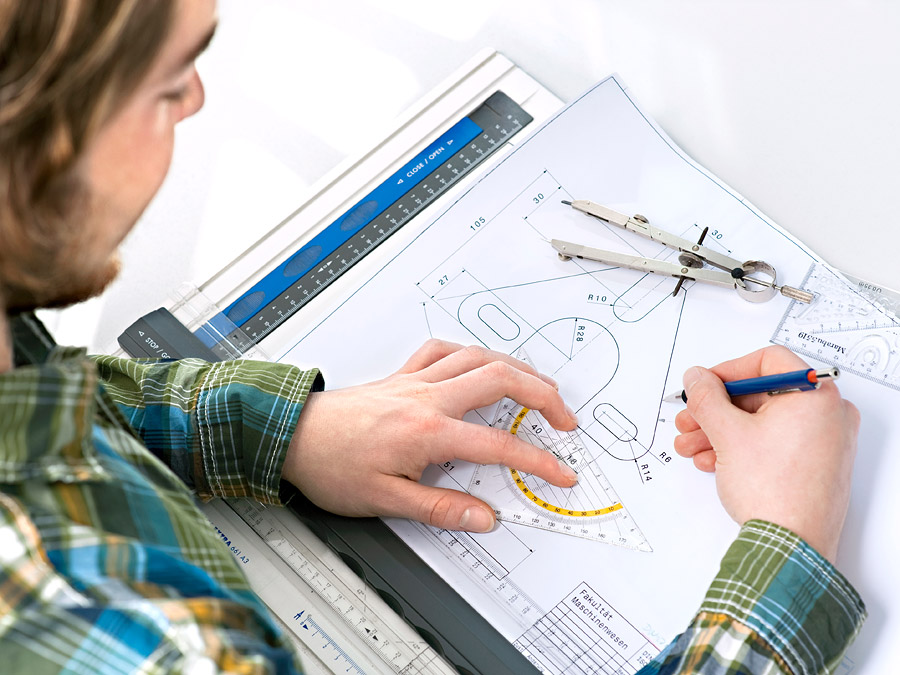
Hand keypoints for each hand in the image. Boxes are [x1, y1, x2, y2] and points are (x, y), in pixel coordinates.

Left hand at [282, 339, 578, 532]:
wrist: (291, 436)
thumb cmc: (331, 466)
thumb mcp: (386, 501)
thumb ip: (441, 508)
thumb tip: (483, 517)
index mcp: (427, 432)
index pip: (499, 446)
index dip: (538, 460)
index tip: (560, 471)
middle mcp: (427, 399)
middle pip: (502, 381)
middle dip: (544, 396)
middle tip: (565, 419)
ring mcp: (416, 381)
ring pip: (478, 357)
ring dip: (517, 368)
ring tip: (539, 386)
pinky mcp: (402, 376)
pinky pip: (443, 350)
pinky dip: (470, 352)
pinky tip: (478, 362)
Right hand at [673, 345, 859, 561]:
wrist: (790, 546)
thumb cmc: (774, 490)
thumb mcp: (727, 433)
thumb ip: (707, 397)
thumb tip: (697, 379)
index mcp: (815, 396)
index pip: (768, 362)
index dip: (728, 371)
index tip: (703, 385)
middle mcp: (828, 415)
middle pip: (761, 396)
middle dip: (716, 410)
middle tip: (690, 418)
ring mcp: (825, 443)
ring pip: (762, 423)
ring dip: (721, 432)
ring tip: (691, 446)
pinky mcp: (816, 466)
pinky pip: (774, 444)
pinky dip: (742, 448)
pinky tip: (713, 461)